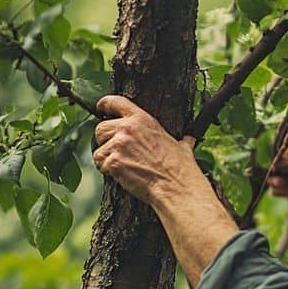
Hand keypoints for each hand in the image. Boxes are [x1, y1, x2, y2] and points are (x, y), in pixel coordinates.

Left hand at [92, 95, 206, 204]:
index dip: (104, 105)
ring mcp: (118, 145)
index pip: (115, 102)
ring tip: (123, 167)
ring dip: (106, 159)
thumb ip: (180, 139)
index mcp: (142, 119)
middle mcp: (127, 129)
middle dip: (104, 140)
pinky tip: (122, 175)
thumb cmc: (180, 168)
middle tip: (116, 151)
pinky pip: (100, 165)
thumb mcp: (181, 146)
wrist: (175, 186)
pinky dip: (108, 171)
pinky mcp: (113, 163)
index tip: (101, 109)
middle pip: (100, 128)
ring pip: (99, 150)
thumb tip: (189, 139)